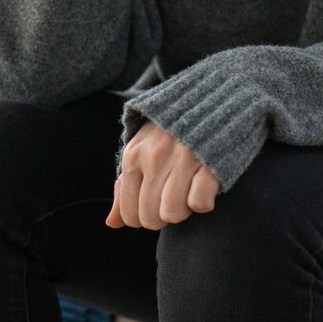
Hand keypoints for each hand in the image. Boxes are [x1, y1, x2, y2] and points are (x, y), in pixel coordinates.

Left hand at [105, 119, 220, 229]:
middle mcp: (154, 157)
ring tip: (188, 191)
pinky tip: (204, 185)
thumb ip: (125, 186)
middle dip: (163, 217)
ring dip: (183, 210)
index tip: (156, 206)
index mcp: (133, 155)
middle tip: (174, 198)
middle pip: (151, 218)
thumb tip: (111, 223)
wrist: (211, 98)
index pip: (129, 214)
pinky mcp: (210, 162)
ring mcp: (182, 158)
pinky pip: (199, 203)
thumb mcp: (141, 150)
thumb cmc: (171, 132)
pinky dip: (203, 202)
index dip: (143, 218)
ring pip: (173, 214)